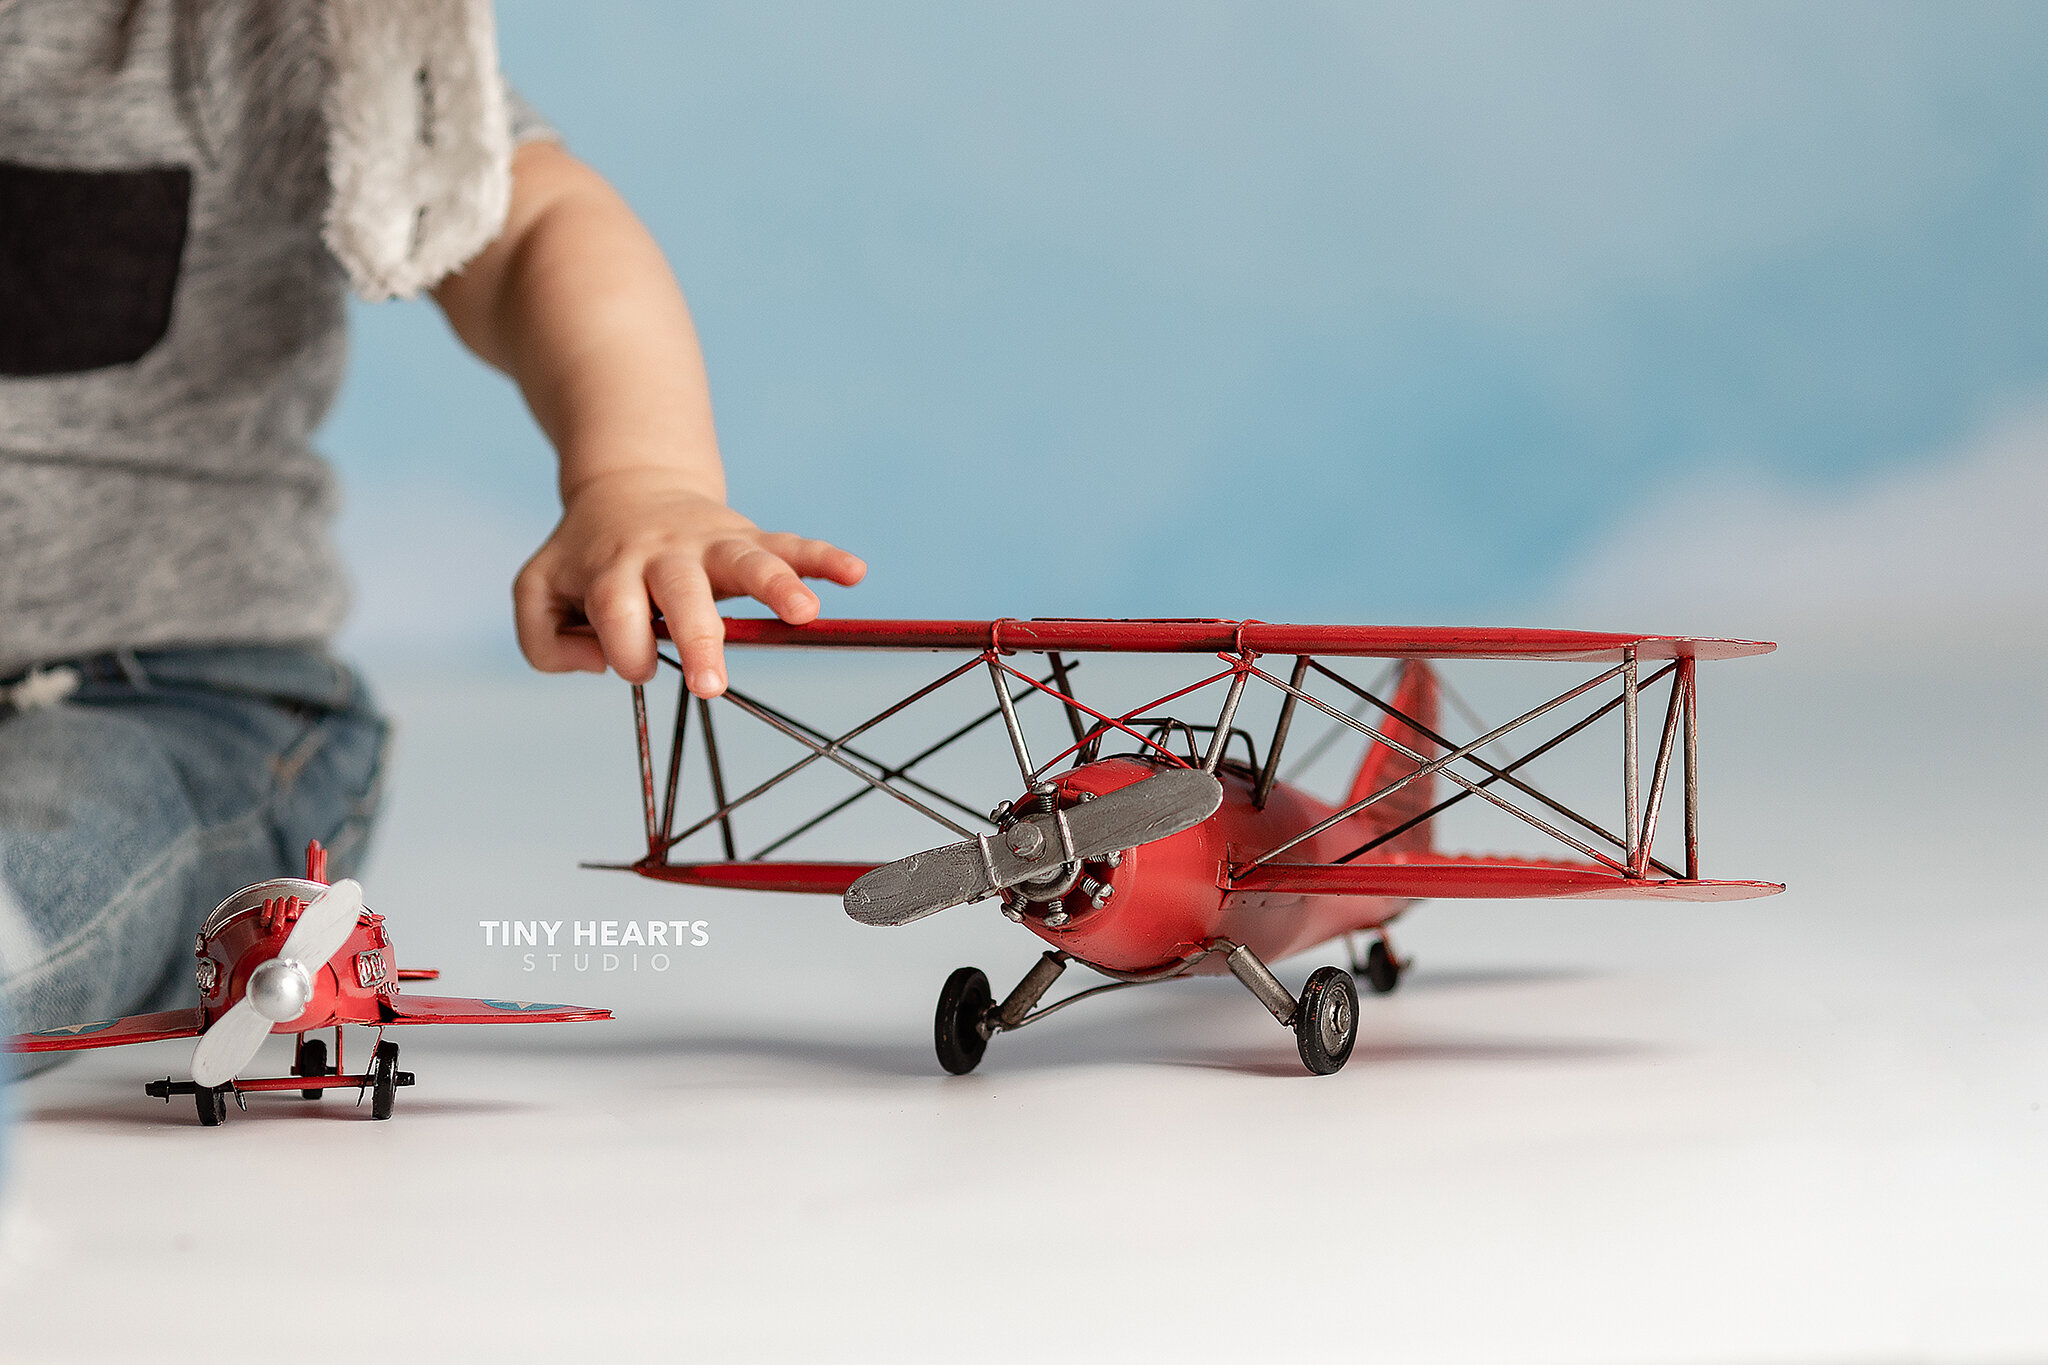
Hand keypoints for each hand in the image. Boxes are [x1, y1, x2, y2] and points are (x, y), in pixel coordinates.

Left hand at [514, 468, 865, 694]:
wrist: (629, 486)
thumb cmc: (586, 556)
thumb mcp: (536, 591)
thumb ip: (543, 641)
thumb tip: (601, 661)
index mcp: (611, 570)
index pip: (616, 618)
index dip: (623, 651)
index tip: (634, 665)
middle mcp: (664, 553)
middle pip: (681, 594)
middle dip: (696, 639)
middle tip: (710, 685)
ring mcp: (710, 542)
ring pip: (746, 561)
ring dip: (777, 585)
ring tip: (805, 614)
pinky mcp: (747, 535)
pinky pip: (789, 542)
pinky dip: (823, 557)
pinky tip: (854, 572)